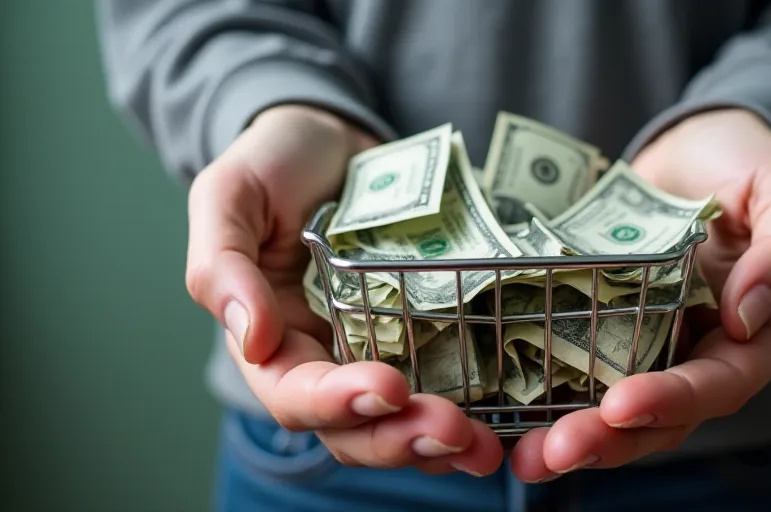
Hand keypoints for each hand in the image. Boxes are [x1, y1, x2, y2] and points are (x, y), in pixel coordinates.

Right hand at [185, 105, 502, 475]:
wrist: (333, 142)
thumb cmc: (274, 165)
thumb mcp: (231, 196)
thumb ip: (222, 264)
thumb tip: (253, 339)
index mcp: (270, 342)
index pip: (295, 394)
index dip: (337, 402)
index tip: (385, 386)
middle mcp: (325, 361)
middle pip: (354, 429)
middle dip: (400, 437)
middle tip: (452, 431)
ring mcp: (377, 353)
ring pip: (401, 422)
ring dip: (440, 442)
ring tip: (484, 446)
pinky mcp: (424, 336)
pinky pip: (444, 386)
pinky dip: (472, 411)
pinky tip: (504, 423)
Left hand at [510, 108, 770, 481]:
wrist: (697, 145)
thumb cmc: (750, 161)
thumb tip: (748, 316)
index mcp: (758, 333)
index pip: (720, 383)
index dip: (673, 400)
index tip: (621, 406)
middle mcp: (703, 350)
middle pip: (661, 415)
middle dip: (608, 439)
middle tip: (551, 453)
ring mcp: (651, 341)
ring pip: (614, 406)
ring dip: (570, 434)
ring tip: (522, 457)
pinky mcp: (606, 323)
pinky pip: (577, 364)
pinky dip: (544, 390)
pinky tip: (504, 411)